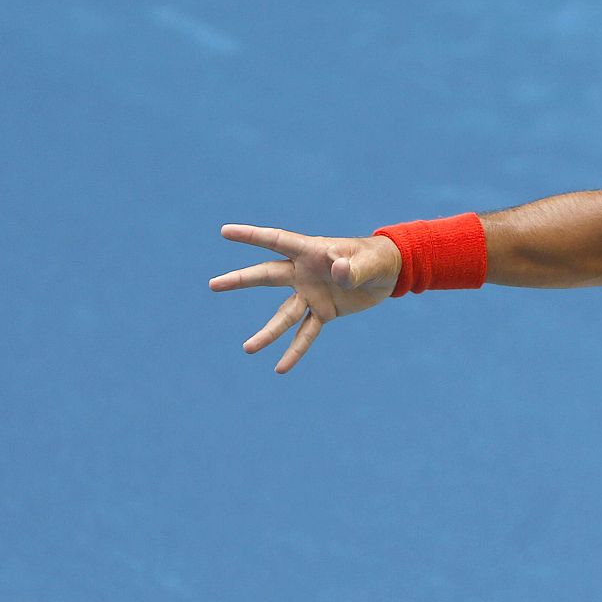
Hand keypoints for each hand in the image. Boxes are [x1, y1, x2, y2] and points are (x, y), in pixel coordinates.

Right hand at [209, 225, 402, 372]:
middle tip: (213, 285)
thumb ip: (353, 267)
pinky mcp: (323, 312)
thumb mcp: (370, 263)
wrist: (389, 273)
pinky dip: (295, 351)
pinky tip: (281, 368)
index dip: (252, 236)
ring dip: (267, 333)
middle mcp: (304, 272)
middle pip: (267, 275)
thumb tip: (338, 271)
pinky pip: (306, 334)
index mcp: (311, 251)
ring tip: (248, 349)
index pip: (276, 241)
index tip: (225, 232)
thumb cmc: (378, 259)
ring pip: (283, 315)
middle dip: (240, 280)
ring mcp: (311, 293)